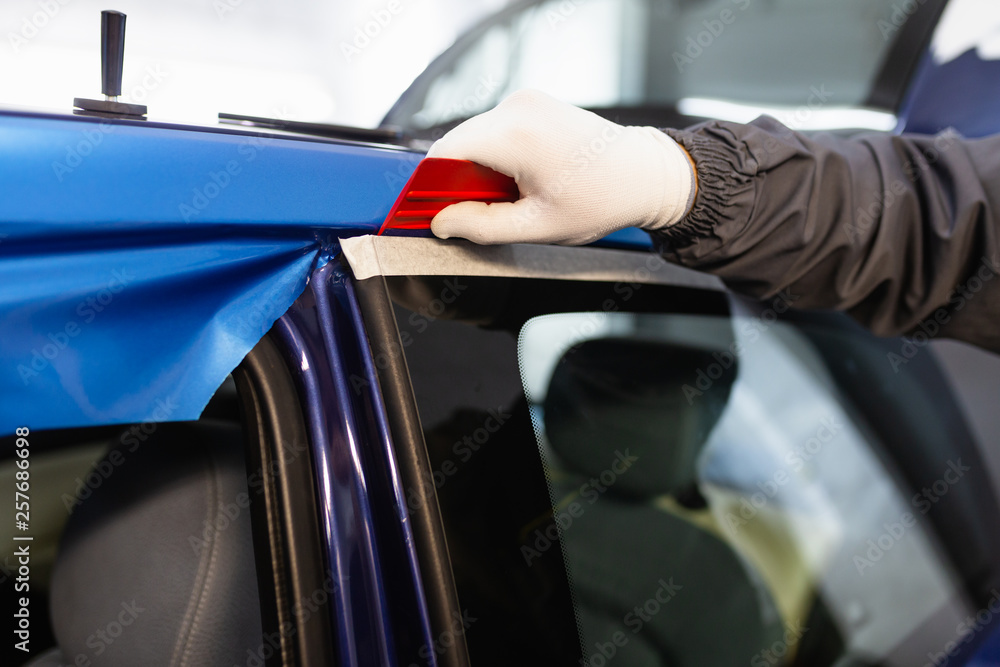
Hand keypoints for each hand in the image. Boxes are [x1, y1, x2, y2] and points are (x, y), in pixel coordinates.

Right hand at [427, 89, 695, 244]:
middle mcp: (517, 108)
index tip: (424, 210)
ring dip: (476, 169)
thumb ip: (480, 226)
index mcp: (515, 135)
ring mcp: (526, 100)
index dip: (427, 186)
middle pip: (457, 145)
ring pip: (474, 138)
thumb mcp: (536, 227)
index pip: (443, 154)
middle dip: (456, 181)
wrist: (645, 173)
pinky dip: (493, 156)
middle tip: (473, 215)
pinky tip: (517, 179)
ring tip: (508, 197)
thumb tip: (441, 223)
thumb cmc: (602, 199)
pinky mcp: (531, 102)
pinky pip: (493, 130)